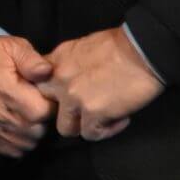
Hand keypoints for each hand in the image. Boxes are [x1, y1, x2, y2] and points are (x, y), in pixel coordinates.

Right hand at [0, 34, 56, 157]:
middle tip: (39, 106)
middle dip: (44, 121)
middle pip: (35, 130)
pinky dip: (20, 142)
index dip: (50, 106)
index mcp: (1, 86)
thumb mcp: (12, 46)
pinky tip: (19, 126)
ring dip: (33, 132)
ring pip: (26, 143)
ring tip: (29, 115)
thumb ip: (32, 59)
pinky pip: (11, 150)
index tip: (46, 97)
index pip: (40, 111)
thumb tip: (47, 72)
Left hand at [40, 27, 163, 142]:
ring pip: (66, 128)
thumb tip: (67, 77)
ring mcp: (74, 98)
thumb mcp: (81, 47)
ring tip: (103, 117)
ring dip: (84, 126)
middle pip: (45, 108)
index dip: (51, 95)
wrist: (143, 50)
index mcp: (55, 61)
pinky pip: (91, 135)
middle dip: (62, 112)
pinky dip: (106, 131)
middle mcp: (59, 80)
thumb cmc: (120, 45)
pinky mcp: (93, 112)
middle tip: (83, 111)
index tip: (67, 98)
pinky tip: (119, 119)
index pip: (37, 85)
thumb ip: (67, 64)